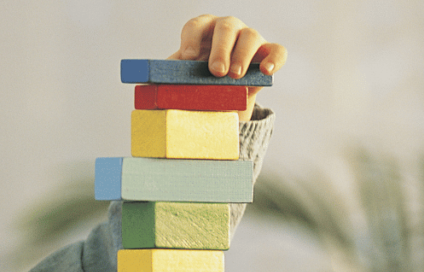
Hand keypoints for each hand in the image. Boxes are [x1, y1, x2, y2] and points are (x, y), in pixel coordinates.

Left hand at [168, 15, 286, 119]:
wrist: (223, 96)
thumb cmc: (197, 83)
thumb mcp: (180, 81)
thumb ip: (166, 81)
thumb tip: (145, 89)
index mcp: (202, 31)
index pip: (196, 25)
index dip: (192, 39)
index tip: (188, 58)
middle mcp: (227, 29)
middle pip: (226, 27)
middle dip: (220, 48)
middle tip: (216, 71)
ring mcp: (250, 39)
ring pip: (251, 36)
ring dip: (243, 54)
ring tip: (235, 76)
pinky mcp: (268, 54)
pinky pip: (277, 51)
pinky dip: (273, 59)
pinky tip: (265, 71)